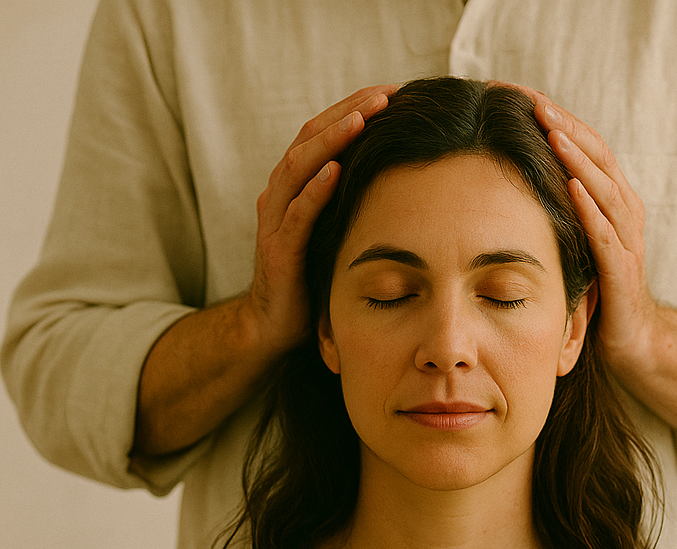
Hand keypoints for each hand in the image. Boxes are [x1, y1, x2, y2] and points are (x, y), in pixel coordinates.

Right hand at [243, 84, 397, 354]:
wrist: (275, 327)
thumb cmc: (311, 278)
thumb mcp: (335, 234)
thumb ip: (351, 204)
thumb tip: (402, 181)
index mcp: (296, 188)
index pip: (322, 134)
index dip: (353, 109)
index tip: (392, 93)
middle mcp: (280, 195)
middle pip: (309, 139)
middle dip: (347, 112)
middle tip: (384, 95)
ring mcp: (275, 221)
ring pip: (298, 167)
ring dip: (330, 140)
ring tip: (361, 118)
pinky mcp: (278, 251)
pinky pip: (294, 215)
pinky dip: (313, 191)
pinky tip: (334, 171)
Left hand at [518, 87, 661, 373]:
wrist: (631, 340)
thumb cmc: (596, 289)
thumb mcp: (573, 243)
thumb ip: (555, 214)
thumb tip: (506, 185)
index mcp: (612, 202)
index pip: (588, 148)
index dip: (560, 120)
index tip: (523, 97)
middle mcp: (625, 214)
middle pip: (598, 158)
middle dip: (566, 128)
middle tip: (533, 102)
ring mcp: (628, 242)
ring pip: (606, 189)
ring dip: (578, 160)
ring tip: (552, 133)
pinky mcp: (624, 273)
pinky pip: (608, 236)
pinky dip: (591, 210)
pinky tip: (573, 188)